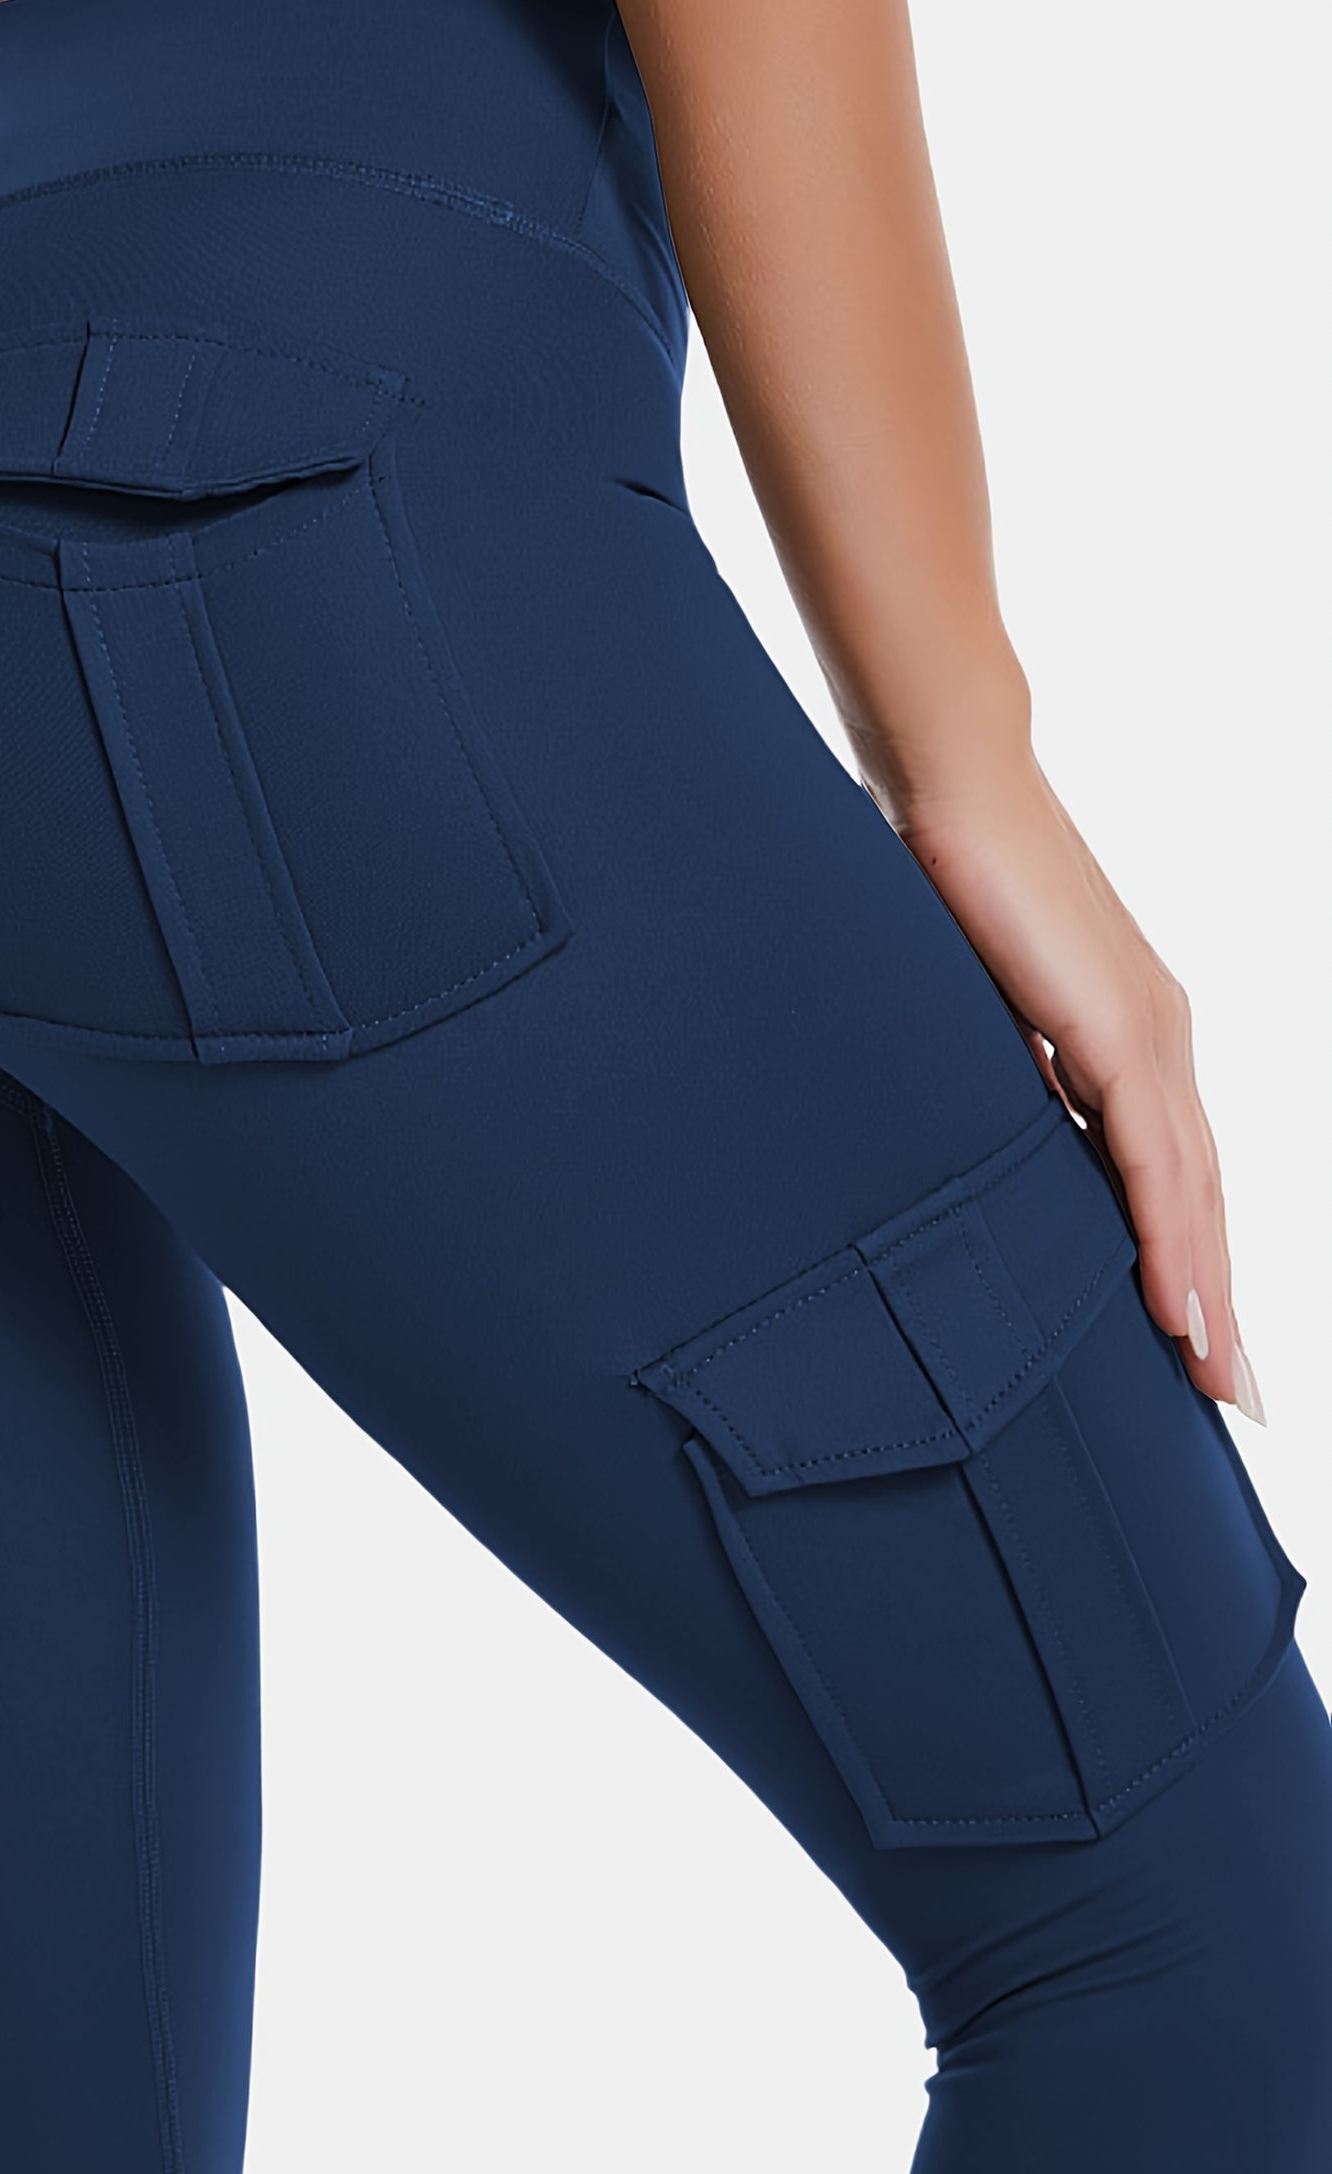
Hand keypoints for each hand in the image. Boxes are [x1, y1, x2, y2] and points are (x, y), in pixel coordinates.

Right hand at [881, 754, 1262, 1422]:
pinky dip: (1174, 1240)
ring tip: (1216, 1377)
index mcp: (1128, 1029)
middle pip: (1203, 1194)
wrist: (954, 779)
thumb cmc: (946, 874)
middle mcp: (1160, 1036)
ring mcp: (1148, 1034)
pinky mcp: (1117, 1029)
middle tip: (1228, 1394)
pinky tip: (1182, 1306)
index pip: (1172, 1165)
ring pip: (1194, 1191)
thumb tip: (975, 1115)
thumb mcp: (973, 996)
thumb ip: (995, 1057)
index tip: (1194, 1333)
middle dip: (1217, 1297)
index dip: (1189, 1251)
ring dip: (1207, 1291)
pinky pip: (1157, 1161)